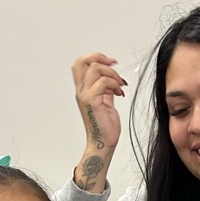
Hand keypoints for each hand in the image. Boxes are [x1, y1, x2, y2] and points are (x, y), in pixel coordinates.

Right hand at [71, 53, 126, 192]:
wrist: (104, 143)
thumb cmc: (105, 127)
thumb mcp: (106, 102)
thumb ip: (106, 89)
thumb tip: (112, 80)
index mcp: (83, 90)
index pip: (80, 64)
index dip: (96, 57)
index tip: (111, 63)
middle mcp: (81, 91)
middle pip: (82, 61)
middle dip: (100, 58)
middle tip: (114, 66)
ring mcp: (85, 96)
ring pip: (95, 69)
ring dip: (112, 74)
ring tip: (118, 85)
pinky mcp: (92, 101)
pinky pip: (103, 82)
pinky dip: (114, 84)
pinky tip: (118, 93)